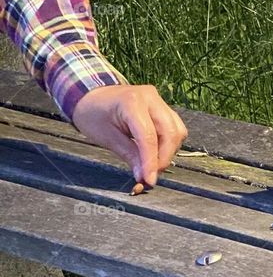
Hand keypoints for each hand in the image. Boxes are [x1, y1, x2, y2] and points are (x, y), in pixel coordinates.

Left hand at [72, 84, 187, 186]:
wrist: (91, 96)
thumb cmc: (93, 114)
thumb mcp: (106, 137)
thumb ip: (129, 155)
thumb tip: (144, 176)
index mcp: (131, 102)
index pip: (149, 136)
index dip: (151, 161)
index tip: (150, 180)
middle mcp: (150, 98)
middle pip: (170, 132)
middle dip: (164, 158)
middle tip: (150, 175)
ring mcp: (159, 101)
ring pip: (177, 131)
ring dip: (169, 152)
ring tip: (152, 164)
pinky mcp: (163, 107)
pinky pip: (175, 128)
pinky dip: (169, 144)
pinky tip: (156, 153)